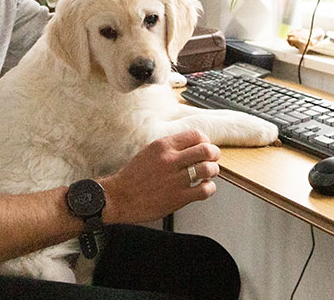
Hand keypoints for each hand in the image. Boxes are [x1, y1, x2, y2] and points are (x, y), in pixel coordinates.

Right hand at [98, 129, 221, 224]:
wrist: (119, 198)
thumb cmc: (132, 177)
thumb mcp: (148, 152)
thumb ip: (169, 147)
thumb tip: (191, 145)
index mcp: (162, 146)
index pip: (196, 135)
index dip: (205, 141)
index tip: (205, 146)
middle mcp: (170, 160)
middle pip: (206, 150)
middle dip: (214, 154)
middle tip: (212, 159)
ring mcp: (175, 179)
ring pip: (208, 169)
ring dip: (213, 171)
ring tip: (208, 174)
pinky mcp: (178, 198)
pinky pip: (205, 190)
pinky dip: (209, 188)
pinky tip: (203, 187)